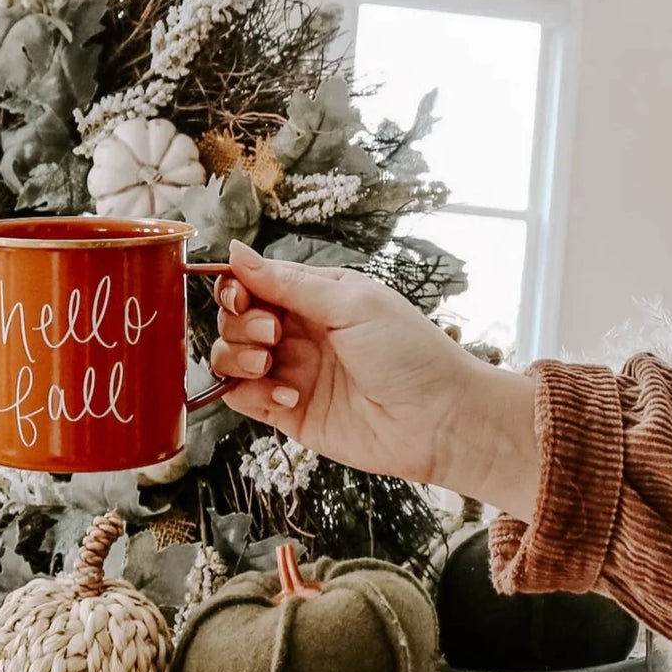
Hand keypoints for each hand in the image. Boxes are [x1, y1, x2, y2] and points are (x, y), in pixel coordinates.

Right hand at [210, 241, 538, 520]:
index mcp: (315, 298)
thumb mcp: (351, 302)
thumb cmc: (410, 353)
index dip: (237, 286)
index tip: (241, 295)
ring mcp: (293, 372)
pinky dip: (251, 394)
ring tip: (268, 364)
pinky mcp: (289, 413)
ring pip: (232, 358)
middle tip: (272, 333)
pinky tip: (288, 396)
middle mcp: (299, 333)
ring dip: (238, 357)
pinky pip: (243, 399)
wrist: (440, 419)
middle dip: (241, 323)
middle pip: (237, 319)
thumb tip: (236, 251)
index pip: (254, 282)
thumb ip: (288, 282)